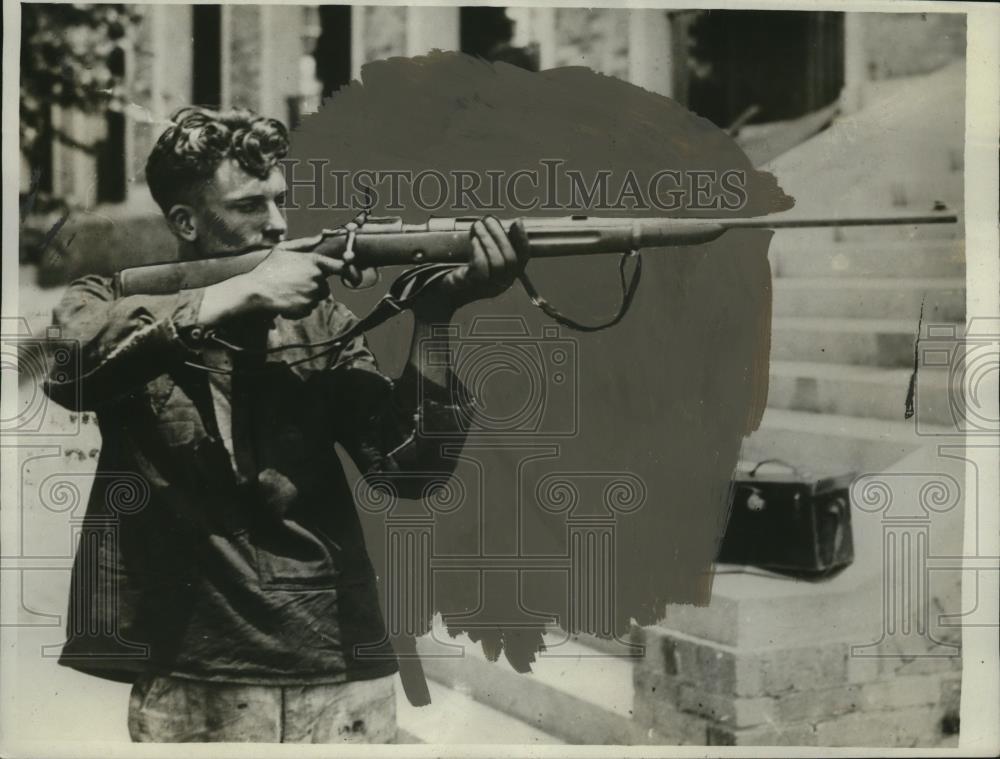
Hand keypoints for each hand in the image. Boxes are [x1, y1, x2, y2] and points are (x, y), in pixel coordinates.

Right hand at [199, 248, 342, 323]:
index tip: (346, 273)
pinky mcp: (306, 307)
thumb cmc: (268, 268)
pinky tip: (287, 300)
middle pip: (325, 286)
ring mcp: (312, 293)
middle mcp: (316, 278)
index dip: (345, 270)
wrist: (256, 290)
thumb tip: (321, 236)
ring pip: (317, 298)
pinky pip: (309, 309)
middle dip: (315, 286)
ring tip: (290, 291)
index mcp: (313, 261)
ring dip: (308, 297)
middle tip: (297, 284)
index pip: (340, 267)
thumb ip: (304, 243)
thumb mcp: (283, 249)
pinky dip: (300, 307)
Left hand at [415, 217, 529, 318]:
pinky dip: (478, 251)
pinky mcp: (473, 286)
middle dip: (501, 236)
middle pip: (510, 260)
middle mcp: (501, 283)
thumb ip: (493, 243)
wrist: (444, 291)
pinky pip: (481, 268)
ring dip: (488, 240)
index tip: (518, 222)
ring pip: (497, 263)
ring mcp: (488, 287)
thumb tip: (498, 223)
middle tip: (489, 220)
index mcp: (508, 275)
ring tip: (478, 227)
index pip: (522, 258)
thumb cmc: (464, 271)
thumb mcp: (482, 256)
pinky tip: (474, 240)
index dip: (522, 240)